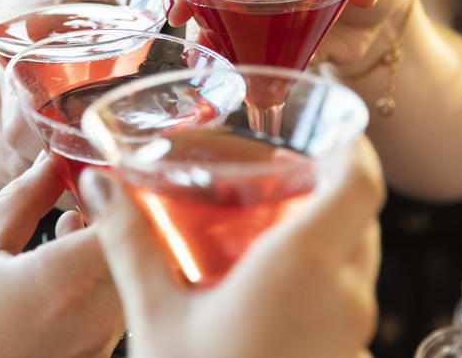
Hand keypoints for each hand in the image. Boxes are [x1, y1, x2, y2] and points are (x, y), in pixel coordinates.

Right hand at [0, 155, 124, 357]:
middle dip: (120, 221)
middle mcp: (92, 319)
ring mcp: (95, 348)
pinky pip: (116, 314)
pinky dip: (103, 286)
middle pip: (139, 252)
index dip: (120, 194)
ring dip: (111, 253)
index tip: (98, 177)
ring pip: (132, 282)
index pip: (127, 223)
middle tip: (91, 199)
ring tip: (70, 233)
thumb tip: (53, 162)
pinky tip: (66, 278)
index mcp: (62, 282)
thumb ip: (23, 201)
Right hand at [81, 135, 384, 357]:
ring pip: (357, 260)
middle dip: (333, 186)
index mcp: (303, 265)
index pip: (361, 182)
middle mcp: (344, 293)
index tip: (339, 125)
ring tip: (278, 225)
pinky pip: (348, 299)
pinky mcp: (347, 356)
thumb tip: (99, 185)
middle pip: (360, 216)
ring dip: (331, 233)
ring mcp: (352, 330)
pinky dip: (326, 277)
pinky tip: (276, 287)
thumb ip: (131, 241)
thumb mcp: (156, 314)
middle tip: (293, 172)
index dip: (358, 145)